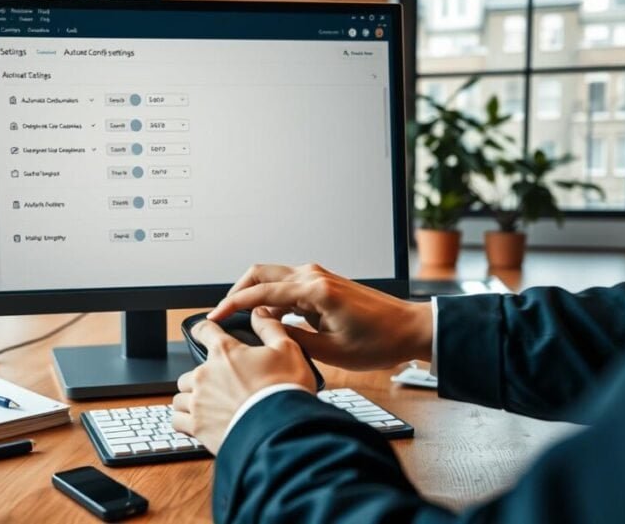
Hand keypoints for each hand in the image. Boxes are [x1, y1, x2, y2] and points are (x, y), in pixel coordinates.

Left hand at [171, 308, 316, 454]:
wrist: (281, 431)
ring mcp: (198, 401)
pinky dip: (184, 420)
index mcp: (224, 352)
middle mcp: (204, 374)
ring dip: (190, 399)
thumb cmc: (284, 390)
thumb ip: (270, 328)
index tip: (201, 332)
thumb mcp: (287, 350)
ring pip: (180, 396)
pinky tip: (196, 422)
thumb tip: (259, 313)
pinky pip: (176, 420)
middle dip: (200, 377)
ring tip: (206, 406)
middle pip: (189, 371)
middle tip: (218, 386)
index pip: (203, 330)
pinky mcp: (197, 427)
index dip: (202, 329)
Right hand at [208, 263, 432, 370]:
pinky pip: (287, 283)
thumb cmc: (379, 342)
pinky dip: (272, 297)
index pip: (260, 291)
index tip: (214, 316)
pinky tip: (269, 319)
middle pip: (259, 272)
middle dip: (237, 292)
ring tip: (243, 322)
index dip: (232, 304)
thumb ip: (290, 336)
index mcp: (315, 291)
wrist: (410, 329)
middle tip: (223, 315)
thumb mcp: (330, 350)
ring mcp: (319, 276)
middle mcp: (314, 276)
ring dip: (255, 295)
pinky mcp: (323, 282)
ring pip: (272, 276)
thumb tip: (263, 326)